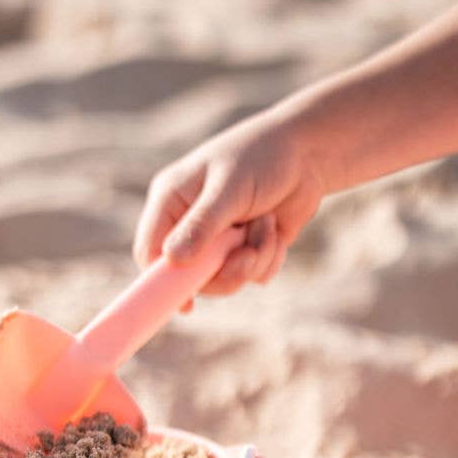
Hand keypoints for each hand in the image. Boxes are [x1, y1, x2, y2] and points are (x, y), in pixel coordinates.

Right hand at [133, 109, 326, 295]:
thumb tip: (173, 259)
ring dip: (253, 259)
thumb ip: (202, 224)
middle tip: (248, 254)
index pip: (150, 251)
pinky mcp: (244, 251)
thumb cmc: (262, 157)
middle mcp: (189, 225)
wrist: (307, 153)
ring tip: (267, 225)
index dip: (162, 281)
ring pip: (224, 281)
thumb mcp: (229, 188)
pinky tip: (275, 229)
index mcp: (172, 202)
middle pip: (190, 277)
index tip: (186, 304)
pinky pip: (250, 277)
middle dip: (225, 270)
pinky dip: (268, 259)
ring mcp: (217, 241)